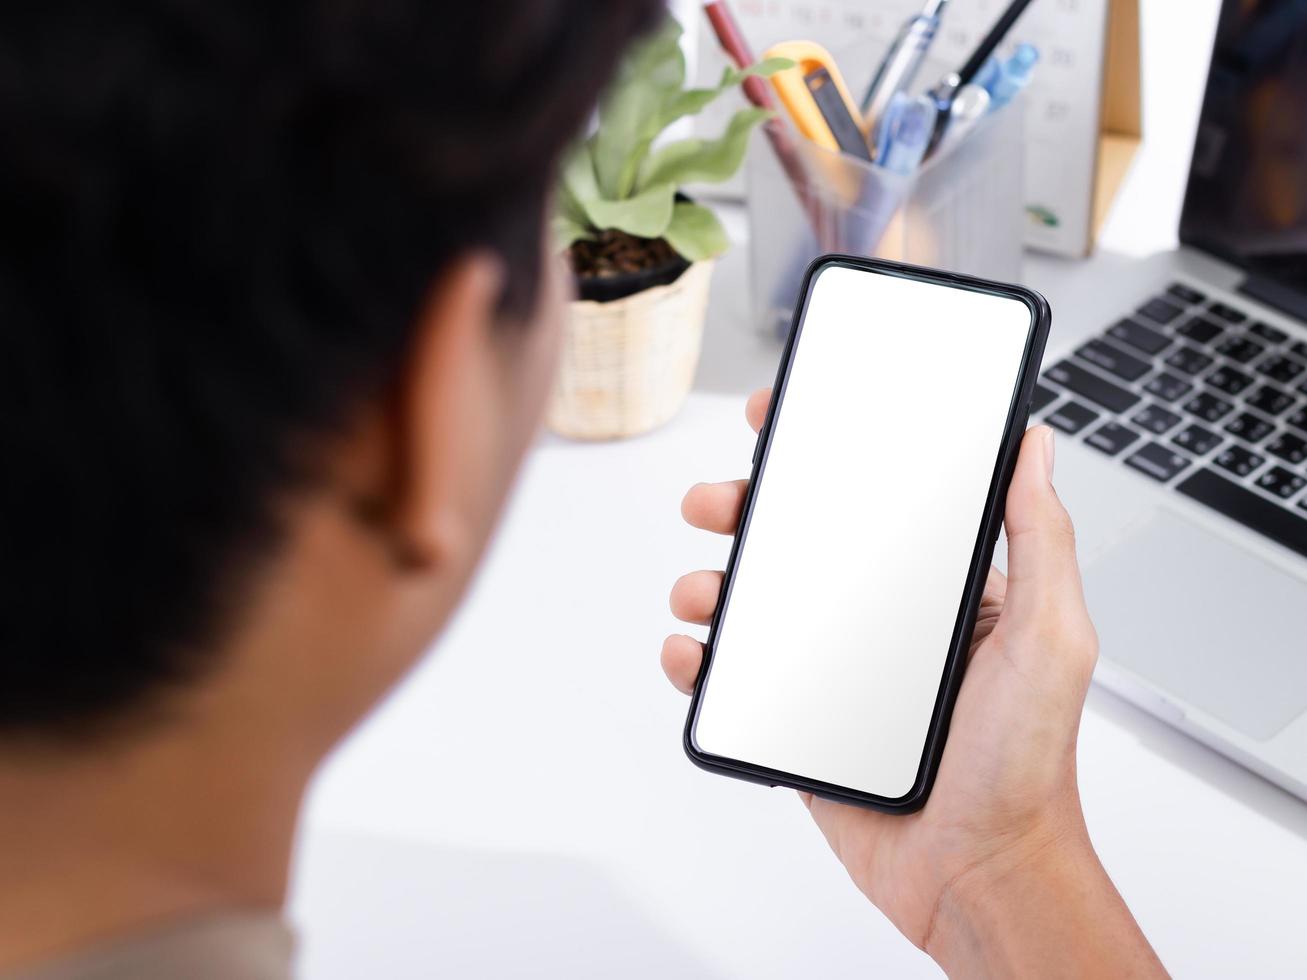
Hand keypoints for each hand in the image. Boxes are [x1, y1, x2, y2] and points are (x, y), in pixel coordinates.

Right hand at [662, 389, 1162, 975]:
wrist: (978, 874)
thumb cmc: (1026, 765)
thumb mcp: (1051, 637)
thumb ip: (1042, 539)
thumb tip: (1035, 446)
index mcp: (936, 590)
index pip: (872, 501)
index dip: (822, 453)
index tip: (778, 418)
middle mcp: (879, 622)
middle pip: (795, 544)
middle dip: (744, 511)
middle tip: (715, 503)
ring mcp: (833, 672)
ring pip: (752, 605)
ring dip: (709, 584)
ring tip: (699, 593)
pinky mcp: (797, 721)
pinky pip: (734, 678)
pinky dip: (698, 658)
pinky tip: (693, 653)